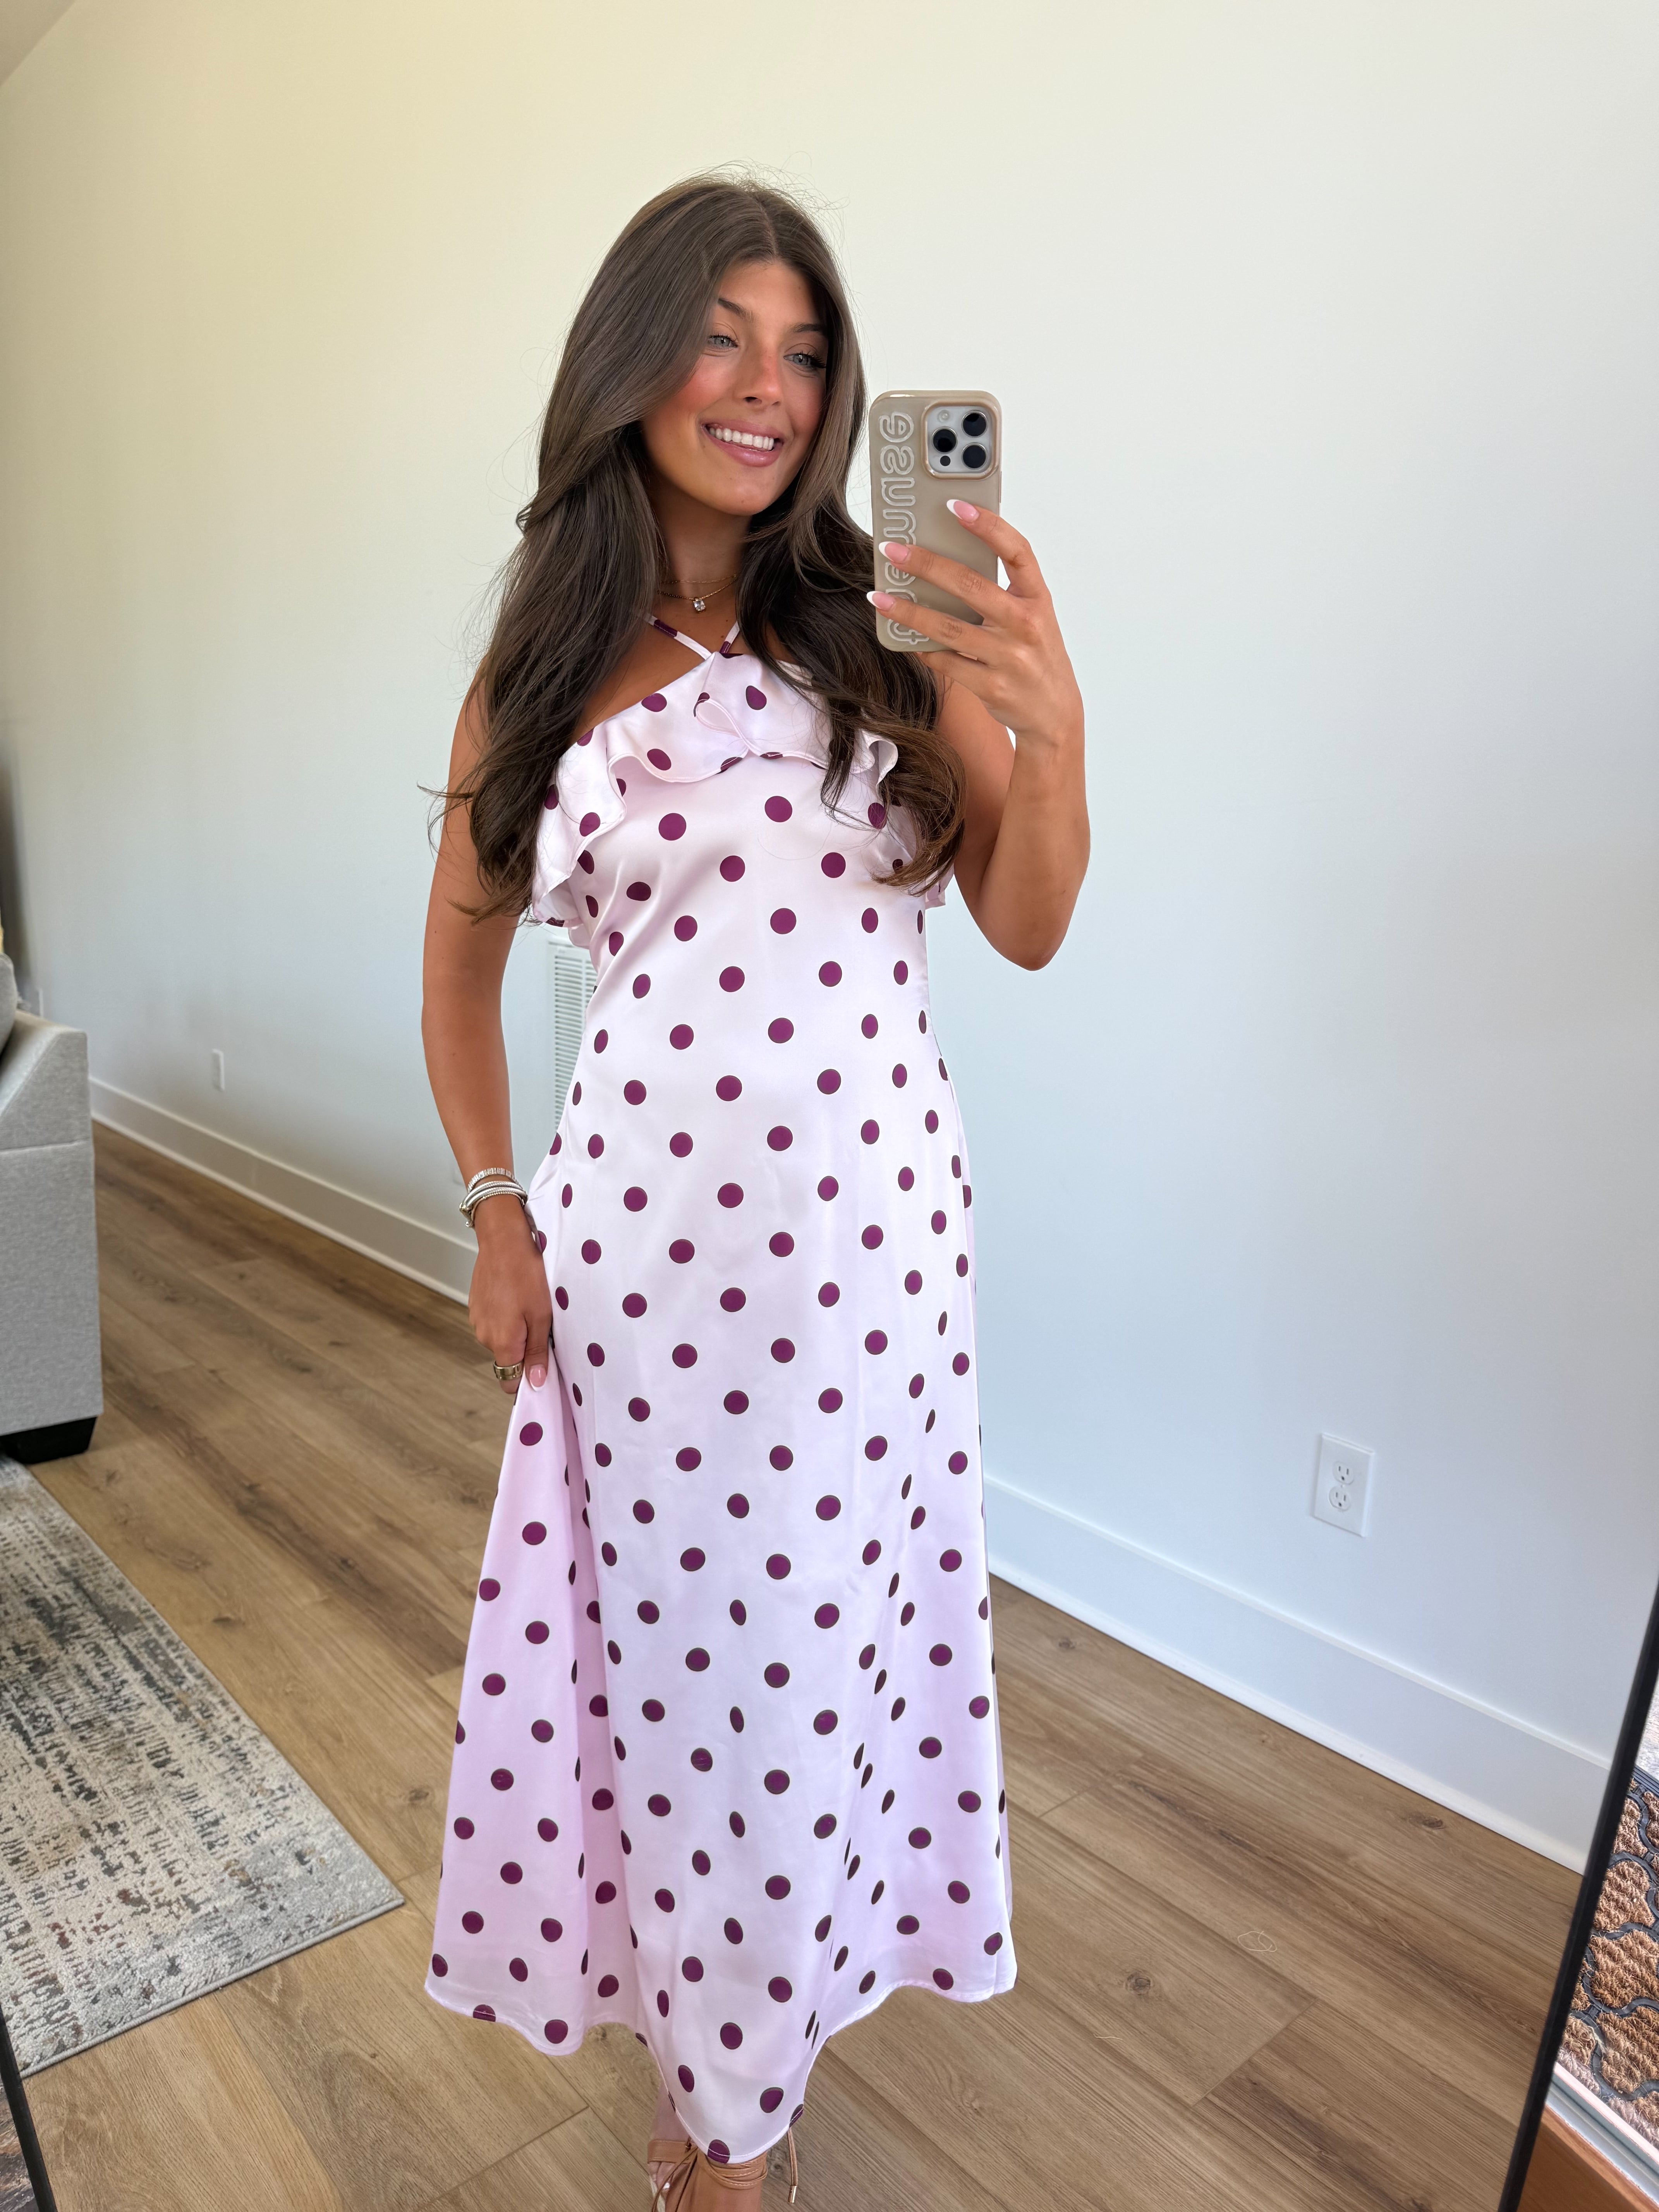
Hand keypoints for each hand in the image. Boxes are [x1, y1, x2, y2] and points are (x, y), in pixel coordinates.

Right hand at [469, 1194, 552, 1395]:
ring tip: (532, 1306)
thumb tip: (536, 1383)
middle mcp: (484, 1336)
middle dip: (526, 1351)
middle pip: (507, 1359)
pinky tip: (518, 1296)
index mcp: (502, 1343)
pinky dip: (507, 1316)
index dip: (527, 1379)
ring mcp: (477, 1320)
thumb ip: (538, 1352)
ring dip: (517, 1331)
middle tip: (545, 1327)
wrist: (503, 1239)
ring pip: (501, 1339)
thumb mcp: (542, 1315)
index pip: (509, 1382)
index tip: (544, 1368)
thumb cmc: (526, 1274)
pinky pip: (494, 1321)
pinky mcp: (476, 1305)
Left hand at [869, 502, 1082, 747]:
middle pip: (970, 585)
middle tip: (892, 551)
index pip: (1017, 551)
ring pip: (948, 628)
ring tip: (879, 596)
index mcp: (1038, 599)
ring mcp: (1009, 658)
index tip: (954, 506)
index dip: (988, 525)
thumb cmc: (1035, 654)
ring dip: (908, 611)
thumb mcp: (1032, 616)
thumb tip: (945, 557)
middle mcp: (1026, 625)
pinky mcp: (990, 686)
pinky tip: (901, 636)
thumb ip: (1001, 590)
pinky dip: (920, 648)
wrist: (1054, 713)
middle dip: (925, 564)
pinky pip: (945, 662)